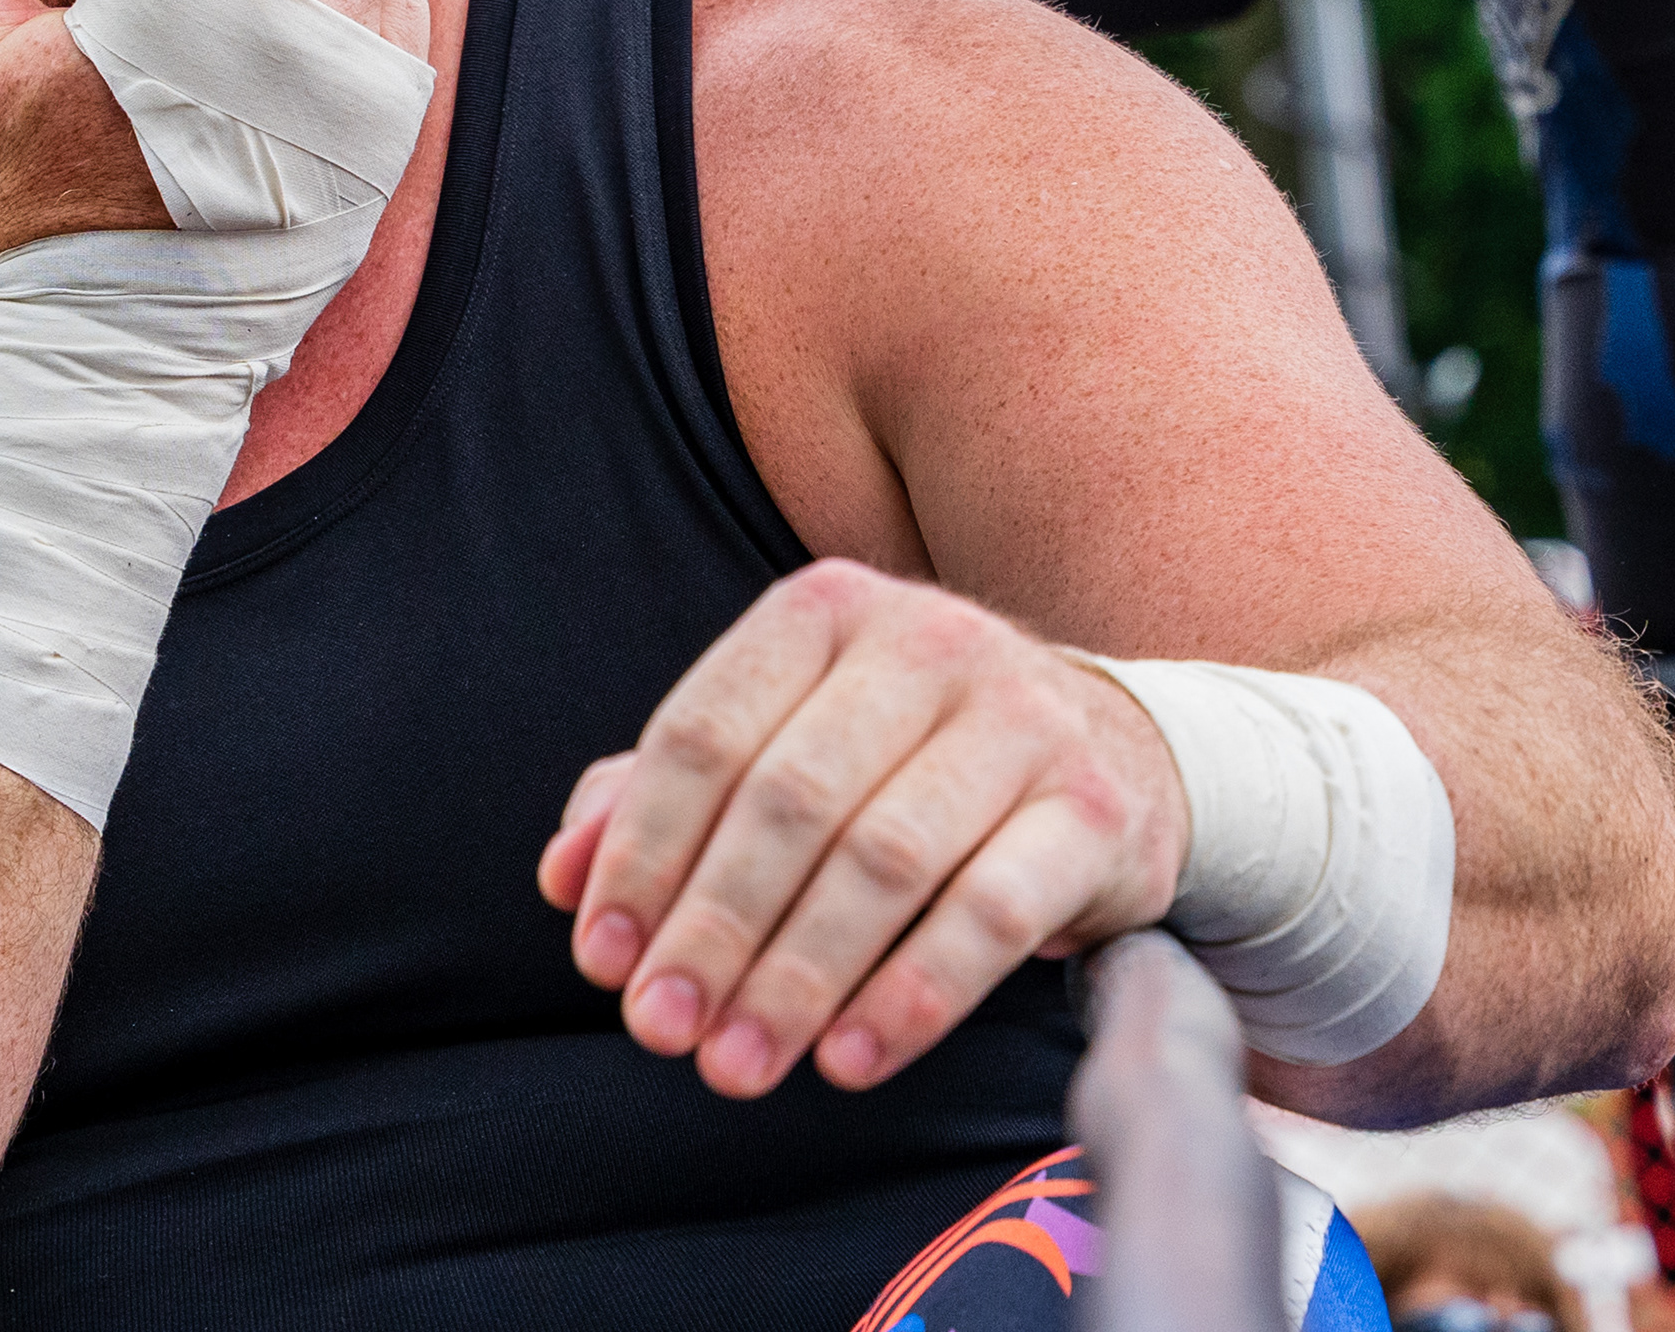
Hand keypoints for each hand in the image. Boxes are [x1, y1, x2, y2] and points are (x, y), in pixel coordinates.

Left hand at [535, 560, 1185, 1099]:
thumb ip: (660, 797)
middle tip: (662, 1031)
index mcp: (825, 609)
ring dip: (798, 977)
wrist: (1111, 756)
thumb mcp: (782, 747)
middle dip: (712, 929)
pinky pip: (992, 911)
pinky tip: (850, 1057)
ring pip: (883, 858)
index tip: (601, 959)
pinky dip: (911, 994)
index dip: (641, 854)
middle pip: (788, 799)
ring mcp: (1022, 716)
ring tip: (739, 1063)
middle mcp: (928, 638)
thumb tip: (564, 876)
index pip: (705, 733)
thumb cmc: (904, 761)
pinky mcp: (1094, 807)